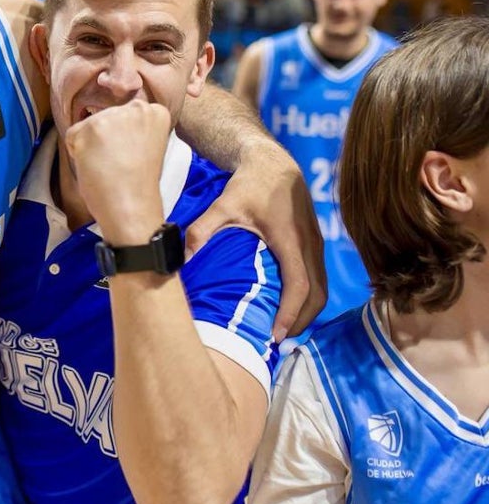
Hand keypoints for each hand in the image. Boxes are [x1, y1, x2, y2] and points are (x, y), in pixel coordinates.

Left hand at [65, 101, 170, 245]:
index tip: (132, 154)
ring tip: (109, 166)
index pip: (124, 114)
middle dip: (105, 139)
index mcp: (155, 112)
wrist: (131, 207)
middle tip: (119, 163)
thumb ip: (132, 129)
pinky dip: (77, 153)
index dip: (122, 137)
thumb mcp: (145, 144)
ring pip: (88, 126)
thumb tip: (108, 124)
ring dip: (91, 146)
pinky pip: (72, 136)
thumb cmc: (138, 184)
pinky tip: (96, 167)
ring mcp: (113, 116)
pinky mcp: (90, 127)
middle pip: (105, 117)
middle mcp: (136, 107)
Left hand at [185, 140, 325, 340]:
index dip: (290, 313)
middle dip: (301, 320)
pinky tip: (290, 307)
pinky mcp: (316, 243)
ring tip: (283, 330)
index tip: (275, 334)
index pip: (299, 285)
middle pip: (318, 294)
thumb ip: (202, 231)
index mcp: (291, 239)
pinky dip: (309, 297)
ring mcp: (317, 244)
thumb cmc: (249, 185)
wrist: (273, 162)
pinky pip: (319, 277)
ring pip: (322, 287)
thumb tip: (182, 258)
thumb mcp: (223, 205)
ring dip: (307, 311)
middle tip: (278, 340)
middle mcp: (310, 244)